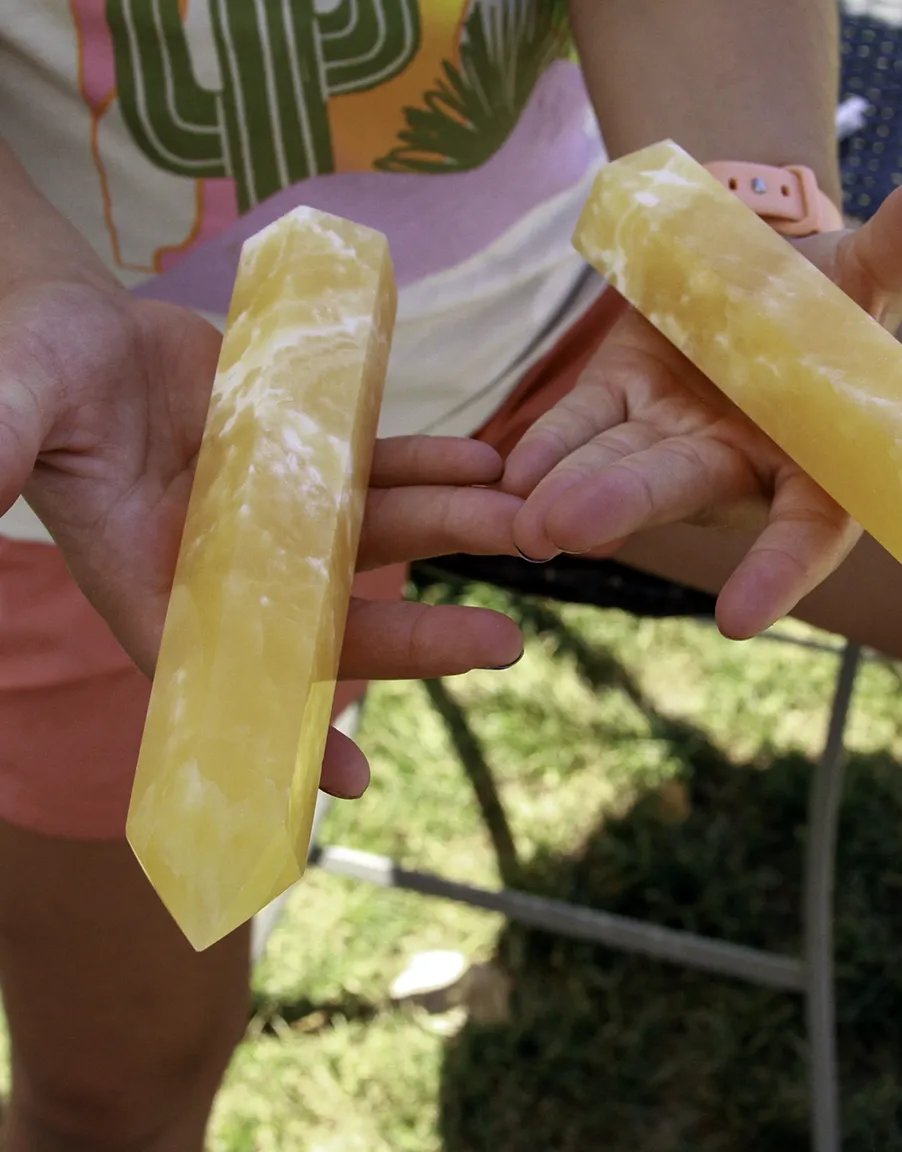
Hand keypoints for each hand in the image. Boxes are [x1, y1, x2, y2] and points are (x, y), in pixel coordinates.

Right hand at [0, 281, 523, 798]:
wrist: (72, 322)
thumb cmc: (26, 367)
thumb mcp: (10, 410)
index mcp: (155, 578)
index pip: (228, 674)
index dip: (284, 728)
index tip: (351, 783)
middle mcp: (228, 558)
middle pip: (335, 612)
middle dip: (417, 637)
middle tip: (503, 645)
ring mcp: (274, 506)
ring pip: (376, 531)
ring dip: (450, 530)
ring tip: (522, 525)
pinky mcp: (302, 451)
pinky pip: (378, 464)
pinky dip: (429, 464)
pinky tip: (482, 460)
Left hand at [502, 160, 901, 638]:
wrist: (758, 263)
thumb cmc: (831, 292)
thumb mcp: (869, 272)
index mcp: (812, 457)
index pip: (804, 530)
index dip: (776, 572)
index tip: (738, 620)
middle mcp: (736, 460)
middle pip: (681, 485)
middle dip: (626, 502)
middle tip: (566, 530)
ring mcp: (670, 433)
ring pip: (616, 460)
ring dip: (567, 485)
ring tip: (522, 518)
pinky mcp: (618, 397)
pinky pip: (580, 424)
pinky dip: (547, 447)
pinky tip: (508, 474)